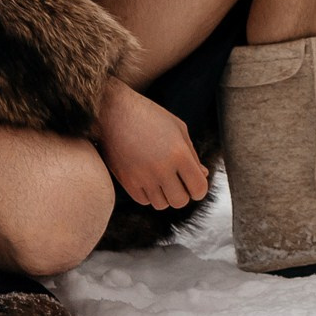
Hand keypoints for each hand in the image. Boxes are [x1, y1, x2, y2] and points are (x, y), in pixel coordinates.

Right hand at [95, 80, 209, 209]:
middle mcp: (161, 169)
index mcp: (179, 154)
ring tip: (162, 179)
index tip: (194, 183)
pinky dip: (149, 194)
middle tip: (178, 181)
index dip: (199, 189)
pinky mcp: (126, 181)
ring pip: (161, 204)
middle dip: (183, 194)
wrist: (112, 111)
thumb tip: (203, 174)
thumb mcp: (178, 128)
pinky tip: (148, 179)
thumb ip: (192, 154)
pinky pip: (143, 201)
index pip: (198, 189)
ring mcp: (142, 177)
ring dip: (165, 195)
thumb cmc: (149, 116)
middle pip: (180, 201)